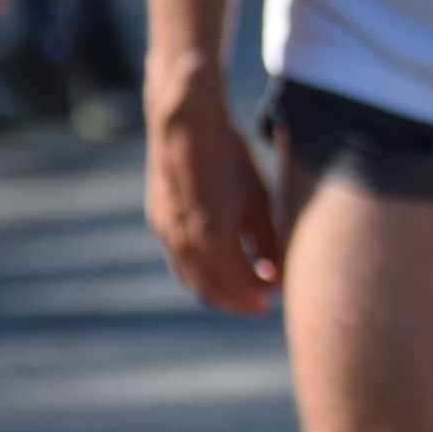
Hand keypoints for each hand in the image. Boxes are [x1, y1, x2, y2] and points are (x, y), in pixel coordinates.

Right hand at [146, 70, 282, 314]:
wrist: (187, 127)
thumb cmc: (230, 159)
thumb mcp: (258, 199)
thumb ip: (266, 241)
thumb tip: (273, 274)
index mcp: (215, 240)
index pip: (239, 286)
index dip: (258, 295)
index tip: (274, 296)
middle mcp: (186, 244)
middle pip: (213, 290)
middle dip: (237, 301)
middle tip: (258, 304)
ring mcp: (167, 234)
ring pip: (191, 279)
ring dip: (215, 292)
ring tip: (238, 292)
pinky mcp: (158, 221)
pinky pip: (178, 261)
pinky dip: (197, 274)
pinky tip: (213, 269)